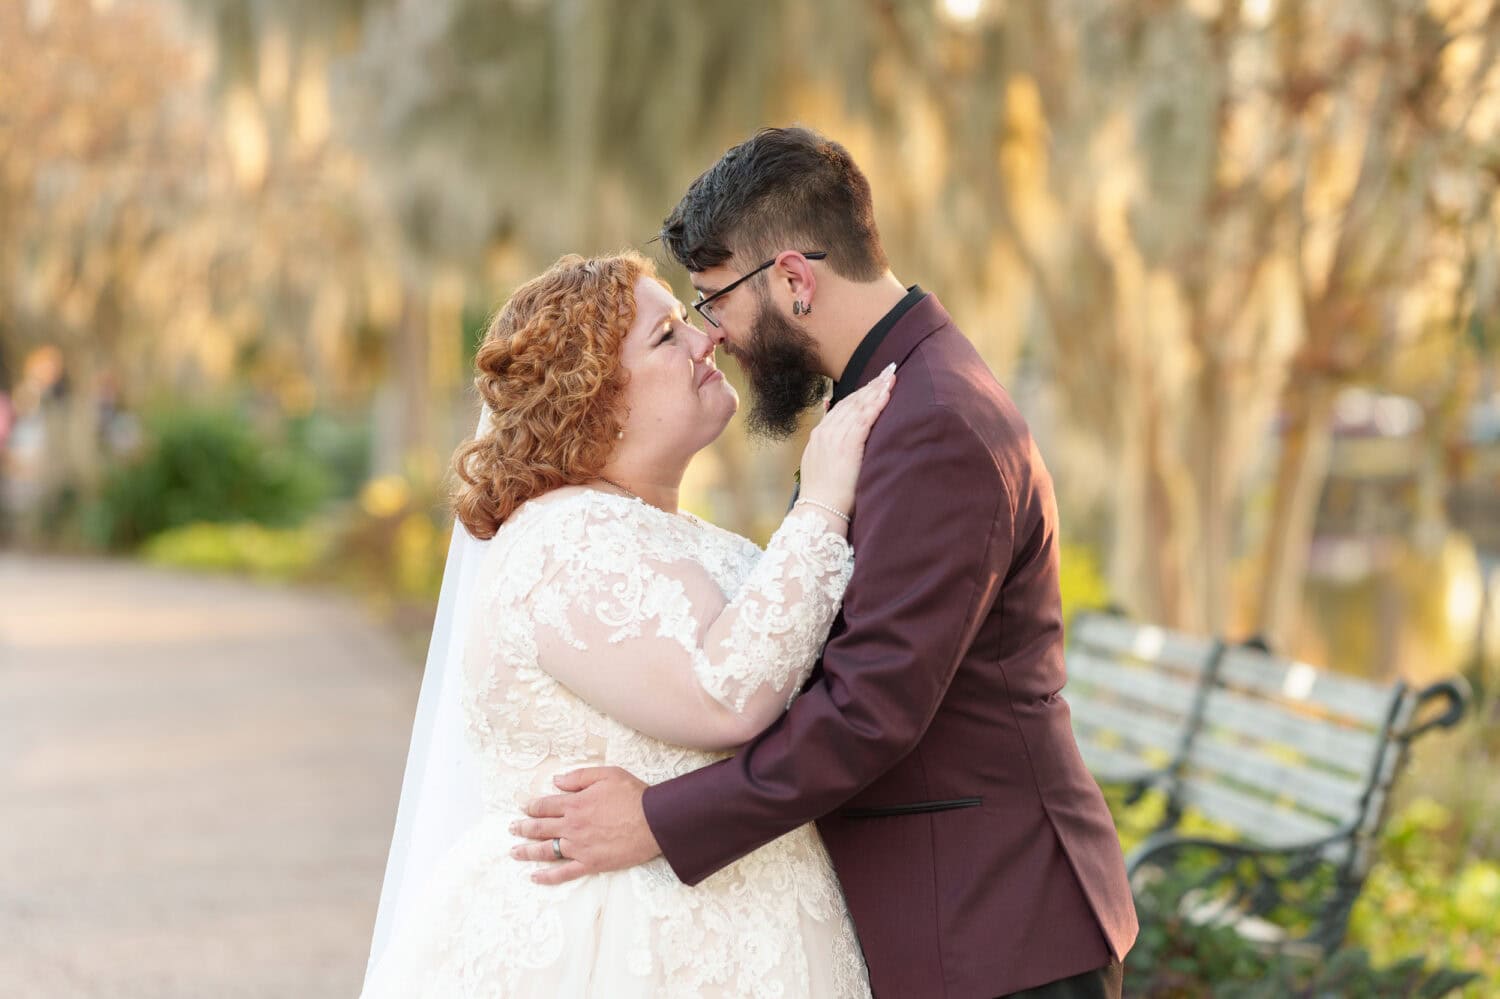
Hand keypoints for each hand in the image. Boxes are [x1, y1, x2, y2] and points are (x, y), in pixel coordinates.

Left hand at [509, 766, 660, 884]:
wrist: (654, 822)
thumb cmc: (633, 795)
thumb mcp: (607, 774)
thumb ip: (579, 777)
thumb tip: (556, 781)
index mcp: (574, 804)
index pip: (545, 805)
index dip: (532, 806)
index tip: (524, 808)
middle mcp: (572, 826)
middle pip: (540, 827)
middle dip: (523, 828)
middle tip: (512, 829)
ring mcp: (579, 847)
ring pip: (545, 851)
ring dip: (527, 851)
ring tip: (514, 852)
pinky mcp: (590, 864)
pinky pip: (564, 873)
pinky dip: (547, 877)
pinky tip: (534, 877)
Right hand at [796, 362, 895, 516]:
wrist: (819, 509)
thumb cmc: (824, 494)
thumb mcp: (819, 463)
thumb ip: (826, 443)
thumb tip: (832, 425)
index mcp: (819, 434)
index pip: (842, 406)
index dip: (860, 393)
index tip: (874, 382)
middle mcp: (826, 431)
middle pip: (852, 401)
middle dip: (871, 385)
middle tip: (888, 371)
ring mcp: (836, 437)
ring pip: (859, 406)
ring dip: (877, 389)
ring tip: (891, 377)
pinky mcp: (848, 445)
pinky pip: (865, 418)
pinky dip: (876, 404)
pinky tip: (887, 394)